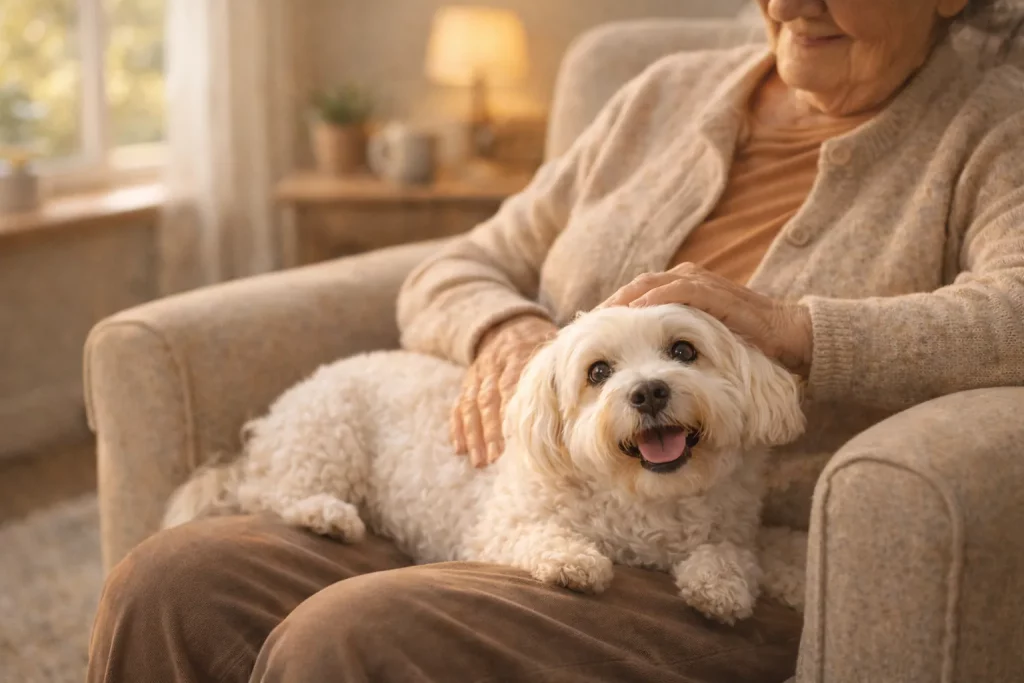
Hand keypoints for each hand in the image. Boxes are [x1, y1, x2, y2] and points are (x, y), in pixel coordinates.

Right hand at [452, 315, 557, 466]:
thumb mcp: (550, 348)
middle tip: (496, 457)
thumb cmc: (538, 344)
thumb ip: (561, 371)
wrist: (509, 325)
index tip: (516, 436)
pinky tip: (460, 449)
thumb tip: (584, 398)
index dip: (510, 410)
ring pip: (471, 405)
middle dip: (491, 430)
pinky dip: (458, 428)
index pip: (511, 383)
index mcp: (517, 354)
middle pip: (489, 398)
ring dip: (475, 435)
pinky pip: (459, 405)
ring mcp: (478, 374)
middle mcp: (494, 365)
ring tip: (480, 461)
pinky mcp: (468, 382)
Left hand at [600, 262, 812, 377]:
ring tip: (600, 320)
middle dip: (608, 307)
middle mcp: (687, 280)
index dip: (607, 314)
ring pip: (651, 286)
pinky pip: (681, 292)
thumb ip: (671, 348)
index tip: (583, 335)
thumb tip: (637, 372)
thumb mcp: (698, 351)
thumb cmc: (744, 348)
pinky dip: (656, 300)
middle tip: (582, 329)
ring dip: (624, 302)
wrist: (790, 342)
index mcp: (680, 290)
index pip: (633, 296)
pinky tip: (636, 312)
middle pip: (634, 288)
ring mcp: (702, 284)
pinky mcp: (718, 294)